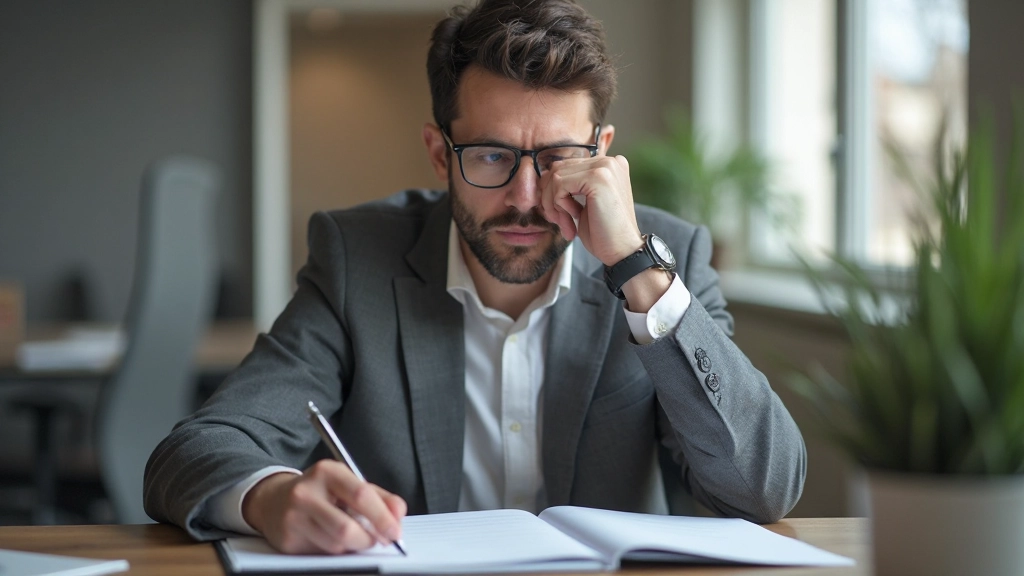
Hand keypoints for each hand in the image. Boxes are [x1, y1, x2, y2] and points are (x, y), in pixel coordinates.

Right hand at [242, 461, 407, 554]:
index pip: (360, 494)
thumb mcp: (349, 484)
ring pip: (335, 545)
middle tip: (377, 541)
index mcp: (328, 471)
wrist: (274, 500)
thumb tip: (399, 513)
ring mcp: (294, 516)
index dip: (382, 517)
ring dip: (352, 547)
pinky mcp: (287, 539)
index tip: (395, 531)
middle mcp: (306, 492)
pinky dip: (335, 551)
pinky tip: (331, 539)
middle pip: (347, 528)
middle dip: (368, 540)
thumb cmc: (321, 492)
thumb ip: (379, 497)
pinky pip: (321, 553)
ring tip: (352, 536)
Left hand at [539, 154, 643, 266]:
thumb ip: (569, 186)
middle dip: (550, 197)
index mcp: (607, 165)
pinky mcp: (598, 178)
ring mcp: (604, 167)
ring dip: (553, 203)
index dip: (553, 191)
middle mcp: (608, 161)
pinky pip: (559, 185)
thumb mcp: (582, 204)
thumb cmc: (602, 233)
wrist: (622, 251)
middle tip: (559, 221)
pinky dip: (559, 205)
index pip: (564, 166)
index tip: (558, 215)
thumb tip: (543, 176)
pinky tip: (573, 218)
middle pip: (557, 169)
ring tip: (566, 223)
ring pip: (555, 177)